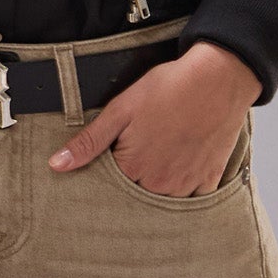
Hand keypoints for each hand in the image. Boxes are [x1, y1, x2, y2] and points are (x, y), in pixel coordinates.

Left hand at [48, 41, 261, 195]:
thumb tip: (57, 165)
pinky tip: (182, 166)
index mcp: (133, 169)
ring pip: (163, 200)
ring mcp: (186, 185)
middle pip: (136, 197)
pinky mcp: (208, 179)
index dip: (110, 173)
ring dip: (158, 187)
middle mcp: (159, 185)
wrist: (220, 77)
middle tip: (143, 152)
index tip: (116, 158)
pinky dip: (185, 188)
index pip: (109, 189)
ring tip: (162, 156)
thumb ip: (89, 142)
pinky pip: (192, 199)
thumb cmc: (171, 88)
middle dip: (134, 182)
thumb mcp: (122, 109)